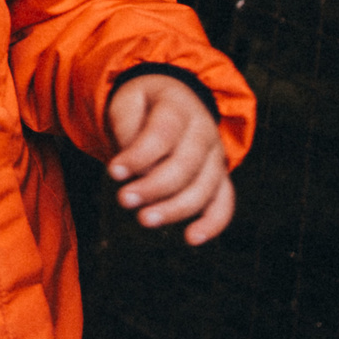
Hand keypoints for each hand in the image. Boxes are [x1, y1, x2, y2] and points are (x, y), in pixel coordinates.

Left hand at [105, 76, 235, 245]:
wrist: (171, 100)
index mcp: (179, 107)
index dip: (139, 156)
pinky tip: (192, 238)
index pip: (163, 134)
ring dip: (175, 208)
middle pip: (185, 165)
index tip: (114, 172)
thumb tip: (132, 166)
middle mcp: (204, 131)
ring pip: (204, 188)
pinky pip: (224, 203)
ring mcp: (216, 157)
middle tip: (124, 199)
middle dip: (154, 187)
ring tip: (144, 219)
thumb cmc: (142, 105)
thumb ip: (126, 126)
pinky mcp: (220, 178)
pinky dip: (213, 223)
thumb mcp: (127, 101)